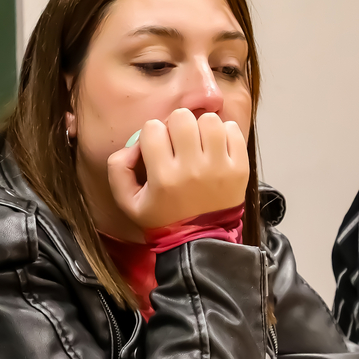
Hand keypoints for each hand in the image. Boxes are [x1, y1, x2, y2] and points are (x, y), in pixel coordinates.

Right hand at [106, 109, 248, 230]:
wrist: (200, 241)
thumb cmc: (163, 218)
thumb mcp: (128, 202)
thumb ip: (118, 169)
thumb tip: (133, 145)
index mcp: (163, 177)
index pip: (152, 128)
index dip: (152, 134)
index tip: (157, 148)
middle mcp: (192, 169)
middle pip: (181, 117)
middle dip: (176, 125)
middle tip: (178, 142)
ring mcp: (219, 167)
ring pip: (209, 120)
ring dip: (201, 127)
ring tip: (199, 143)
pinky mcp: (240, 168)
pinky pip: (233, 130)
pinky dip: (224, 133)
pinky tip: (216, 147)